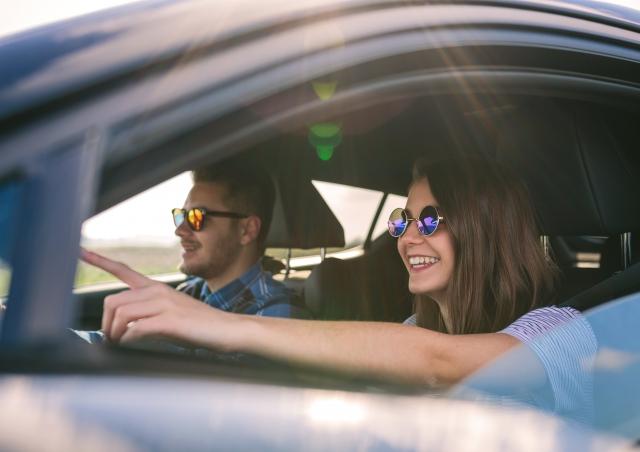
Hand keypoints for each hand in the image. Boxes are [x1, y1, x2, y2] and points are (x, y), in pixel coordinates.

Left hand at [80, 248, 232, 347]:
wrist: (227, 329)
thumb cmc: (199, 326)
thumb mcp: (171, 313)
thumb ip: (148, 314)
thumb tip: (124, 328)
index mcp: (157, 287)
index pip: (123, 270)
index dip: (100, 260)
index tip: (80, 251)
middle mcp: (158, 291)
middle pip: (112, 301)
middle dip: (106, 324)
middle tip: (111, 340)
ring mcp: (164, 304)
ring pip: (120, 314)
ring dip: (114, 334)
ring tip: (120, 345)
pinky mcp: (169, 320)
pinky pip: (135, 329)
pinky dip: (128, 340)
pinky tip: (133, 345)